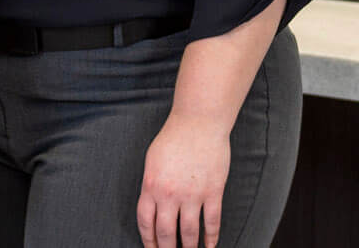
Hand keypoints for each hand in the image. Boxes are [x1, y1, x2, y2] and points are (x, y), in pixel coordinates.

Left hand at [137, 112, 230, 247]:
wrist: (198, 123)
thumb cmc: (173, 138)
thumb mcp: (152, 161)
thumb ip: (151, 186)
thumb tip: (153, 208)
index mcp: (151, 185)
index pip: (146, 223)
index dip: (149, 241)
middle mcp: (169, 194)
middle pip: (166, 232)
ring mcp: (192, 195)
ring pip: (189, 233)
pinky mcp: (213, 192)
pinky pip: (212, 222)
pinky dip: (211, 238)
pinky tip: (210, 246)